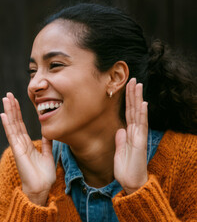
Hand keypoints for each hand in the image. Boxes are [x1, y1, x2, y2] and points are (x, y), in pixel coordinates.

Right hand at [0, 92, 55, 205]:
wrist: (41, 188)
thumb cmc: (44, 176)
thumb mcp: (48, 155)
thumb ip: (47, 144)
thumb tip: (48, 133)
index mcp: (27, 144)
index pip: (21, 125)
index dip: (18, 112)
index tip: (16, 100)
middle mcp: (20, 143)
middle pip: (15, 122)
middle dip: (12, 108)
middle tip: (7, 94)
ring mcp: (17, 146)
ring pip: (12, 125)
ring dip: (8, 112)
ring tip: (5, 99)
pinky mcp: (17, 150)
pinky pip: (11, 135)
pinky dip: (7, 125)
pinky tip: (3, 115)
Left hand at [114, 78, 148, 194]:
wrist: (131, 183)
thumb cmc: (125, 169)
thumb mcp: (118, 152)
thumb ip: (120, 140)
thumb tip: (120, 130)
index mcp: (129, 134)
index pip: (128, 113)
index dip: (127, 100)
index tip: (126, 87)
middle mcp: (135, 132)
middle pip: (134, 109)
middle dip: (133, 94)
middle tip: (132, 79)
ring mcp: (139, 136)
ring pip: (138, 113)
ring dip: (138, 98)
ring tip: (138, 85)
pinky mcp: (140, 142)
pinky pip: (141, 125)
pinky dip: (143, 114)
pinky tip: (143, 103)